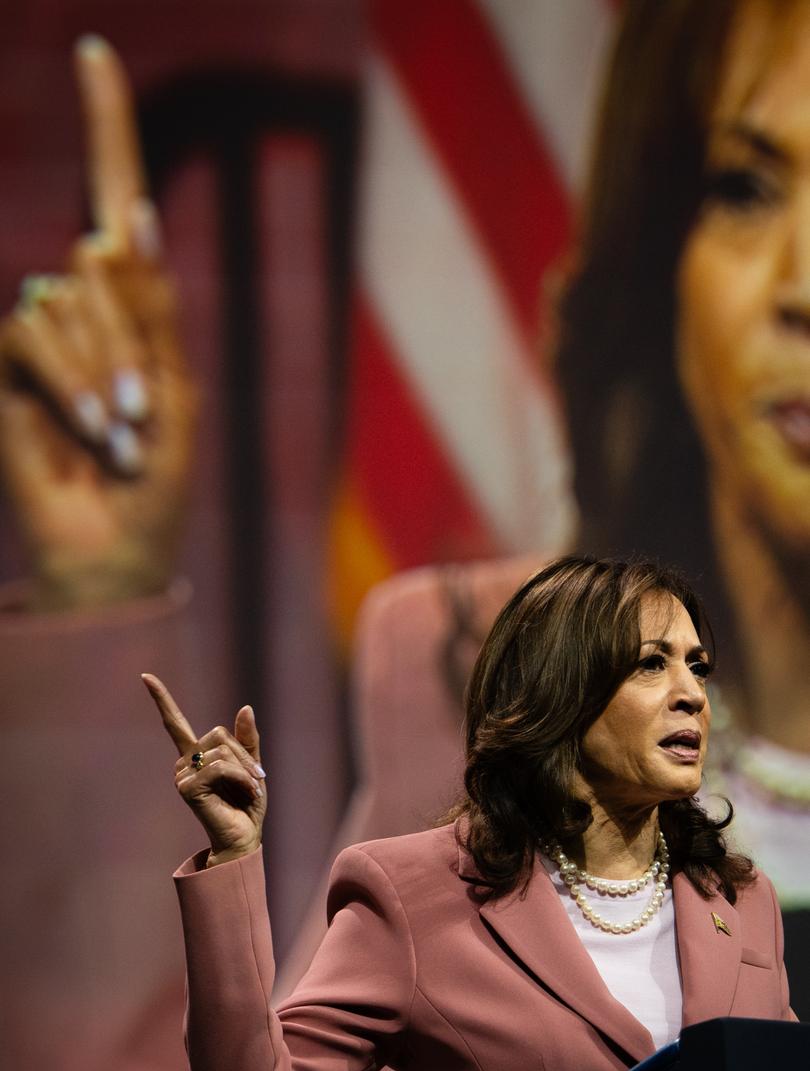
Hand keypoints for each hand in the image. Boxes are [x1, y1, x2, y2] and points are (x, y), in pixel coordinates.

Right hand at [0, 36, 196, 610]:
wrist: (116, 543)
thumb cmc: (157, 476)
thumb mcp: (174, 388)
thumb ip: (150, 308)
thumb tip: (128, 216)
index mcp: (135, 301)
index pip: (116, 195)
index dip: (108, 125)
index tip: (97, 51)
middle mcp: (81, 302)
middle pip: (102, 257)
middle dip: (131, 343)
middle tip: (140, 417)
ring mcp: (38, 330)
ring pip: (66, 296)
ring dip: (102, 373)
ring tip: (115, 434)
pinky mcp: (4, 362)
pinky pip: (30, 331)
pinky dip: (68, 383)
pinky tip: (87, 431)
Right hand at [142, 673, 266, 866]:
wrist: (245, 837)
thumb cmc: (246, 805)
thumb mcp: (251, 766)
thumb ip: (246, 739)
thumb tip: (245, 707)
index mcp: (196, 756)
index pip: (174, 723)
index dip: (162, 699)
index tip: (145, 676)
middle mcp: (184, 763)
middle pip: (220, 734)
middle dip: (245, 755)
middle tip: (257, 779)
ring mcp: (182, 776)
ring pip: (223, 751)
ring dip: (246, 770)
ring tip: (251, 790)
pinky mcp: (187, 788)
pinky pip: (221, 767)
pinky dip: (241, 778)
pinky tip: (247, 793)